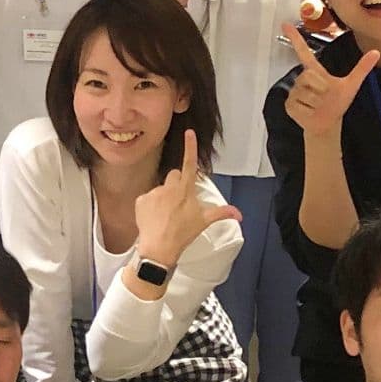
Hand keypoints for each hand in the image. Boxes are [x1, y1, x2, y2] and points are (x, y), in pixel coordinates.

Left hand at [131, 128, 239, 269]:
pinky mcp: (141, 199)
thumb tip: (238, 214)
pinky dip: (150, 206)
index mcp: (186, 190)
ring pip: (160, 188)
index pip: (189, 164)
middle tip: (178, 203)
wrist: (159, 248)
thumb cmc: (182, 234)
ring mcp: (154, 193)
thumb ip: (221, 213)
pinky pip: (147, 198)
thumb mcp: (203, 222)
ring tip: (165, 215)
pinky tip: (154, 217)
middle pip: (174, 175)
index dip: (190, 147)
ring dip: (163, 197)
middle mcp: (169, 188)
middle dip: (176, 184)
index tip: (189, 133)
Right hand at [280, 23, 380, 139]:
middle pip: (309, 76)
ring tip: (318, 106)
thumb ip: (362, 68)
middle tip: (325, 97)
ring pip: (306, 93)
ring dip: (317, 103)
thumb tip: (376, 52)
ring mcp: (294, 91)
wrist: (328, 123)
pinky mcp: (289, 104)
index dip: (295, 38)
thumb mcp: (351, 84)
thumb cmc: (337, 103)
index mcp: (315, 71)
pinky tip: (311, 112)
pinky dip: (309, 112)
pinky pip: (299, 105)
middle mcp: (303, 78)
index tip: (285, 24)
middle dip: (321, 89)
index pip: (303, 51)